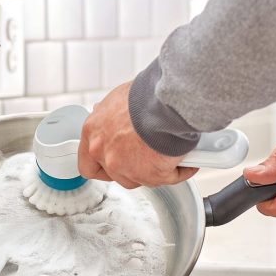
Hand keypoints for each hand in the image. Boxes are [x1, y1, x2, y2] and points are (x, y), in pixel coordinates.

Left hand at [77, 82, 198, 188]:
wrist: (164, 103)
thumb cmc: (144, 96)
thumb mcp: (119, 99)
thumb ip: (114, 116)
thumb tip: (119, 117)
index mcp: (93, 133)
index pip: (88, 162)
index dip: (101, 165)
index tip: (110, 163)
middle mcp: (105, 154)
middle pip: (113, 174)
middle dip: (130, 167)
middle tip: (144, 156)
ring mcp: (126, 169)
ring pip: (139, 179)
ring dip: (153, 170)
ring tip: (167, 155)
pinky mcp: (151, 176)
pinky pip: (168, 177)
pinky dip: (179, 171)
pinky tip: (187, 161)